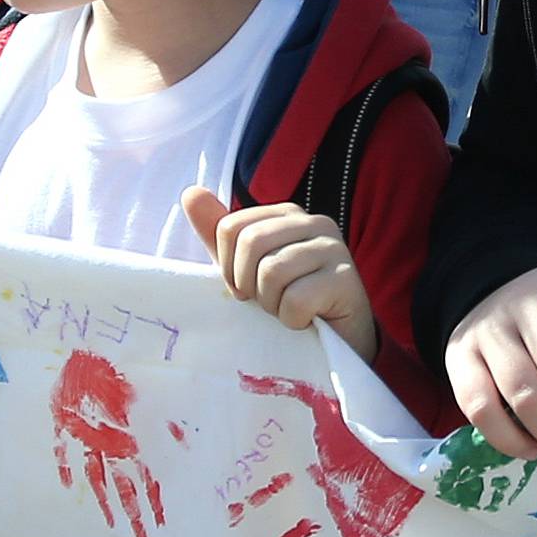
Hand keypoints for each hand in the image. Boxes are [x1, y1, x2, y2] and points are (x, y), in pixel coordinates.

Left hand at [183, 188, 376, 361]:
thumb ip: (219, 233)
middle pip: (250, 243)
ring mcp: (334, 248)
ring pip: (272, 271)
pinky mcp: (346, 279)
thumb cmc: (289, 303)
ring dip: (272, 304)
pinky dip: (292, 320)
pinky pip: (296, 299)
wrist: (339, 343)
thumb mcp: (246, 268)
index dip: (229, 267)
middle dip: (249, 284)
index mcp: (288, 214)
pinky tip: (308, 321)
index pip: (231, 227)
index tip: (247, 288)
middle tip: (268, 302)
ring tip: (289, 310)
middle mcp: (315, 222)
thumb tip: (190, 193)